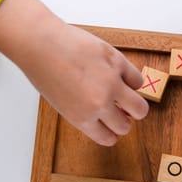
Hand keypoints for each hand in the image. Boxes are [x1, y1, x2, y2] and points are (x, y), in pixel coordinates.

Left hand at [0, 0, 148, 145]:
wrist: (41, 43)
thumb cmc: (44, 69)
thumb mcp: (61, 102)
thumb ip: (84, 111)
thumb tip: (105, 113)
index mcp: (82, 118)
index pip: (108, 138)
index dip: (111, 133)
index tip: (112, 127)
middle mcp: (99, 104)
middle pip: (125, 127)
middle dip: (124, 121)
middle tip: (121, 112)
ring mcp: (111, 83)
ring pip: (140, 108)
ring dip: (135, 106)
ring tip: (127, 97)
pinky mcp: (118, 63)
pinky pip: (138, 80)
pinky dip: (132, 81)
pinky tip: (122, 77)